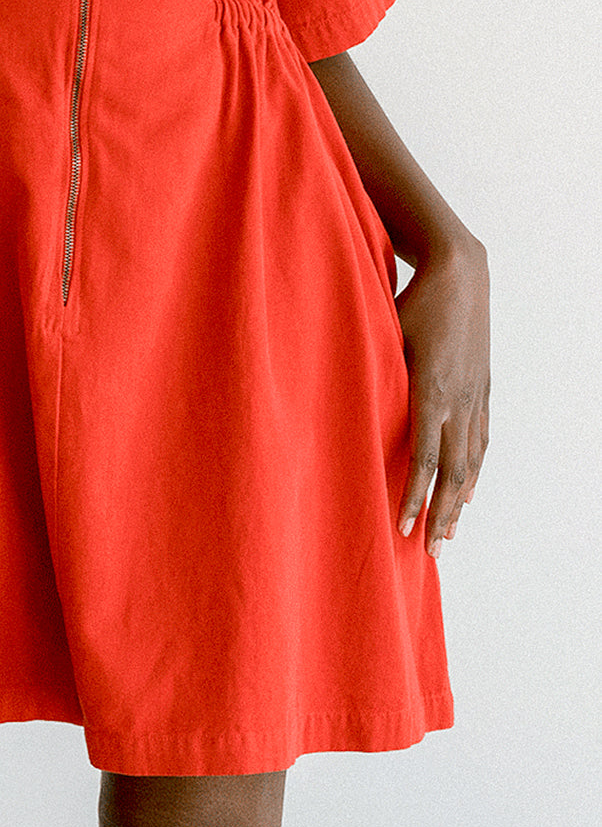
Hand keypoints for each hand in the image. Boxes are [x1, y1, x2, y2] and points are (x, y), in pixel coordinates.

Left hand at [395, 235, 490, 556]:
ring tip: (450, 534)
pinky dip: (474, 471)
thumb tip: (343, 402)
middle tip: (432, 553)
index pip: (424, 457)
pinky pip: (480, 441)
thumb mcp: (384, 334)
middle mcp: (458, 400)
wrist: (459, 273)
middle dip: (442, 515)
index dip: (416, 497)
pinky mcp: (481, 389)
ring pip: (470, 462)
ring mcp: (474, 396)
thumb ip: (373, 372)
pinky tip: (468, 491)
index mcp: (431, 389)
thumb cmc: (410, 299)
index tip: (405, 529)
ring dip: (460, 501)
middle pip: (453, 472)